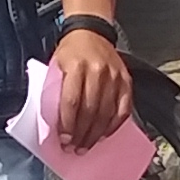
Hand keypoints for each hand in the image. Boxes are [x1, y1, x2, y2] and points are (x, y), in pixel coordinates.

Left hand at [49, 28, 131, 152]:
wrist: (91, 31)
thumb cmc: (70, 51)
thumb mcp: (56, 65)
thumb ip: (55, 90)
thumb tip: (53, 121)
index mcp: (76, 66)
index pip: (72, 102)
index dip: (68, 125)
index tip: (64, 140)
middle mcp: (97, 71)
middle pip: (90, 111)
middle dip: (81, 134)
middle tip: (75, 148)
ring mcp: (114, 76)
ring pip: (107, 113)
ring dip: (96, 134)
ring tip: (87, 146)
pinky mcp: (126, 80)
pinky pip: (123, 109)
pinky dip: (114, 125)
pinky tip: (104, 135)